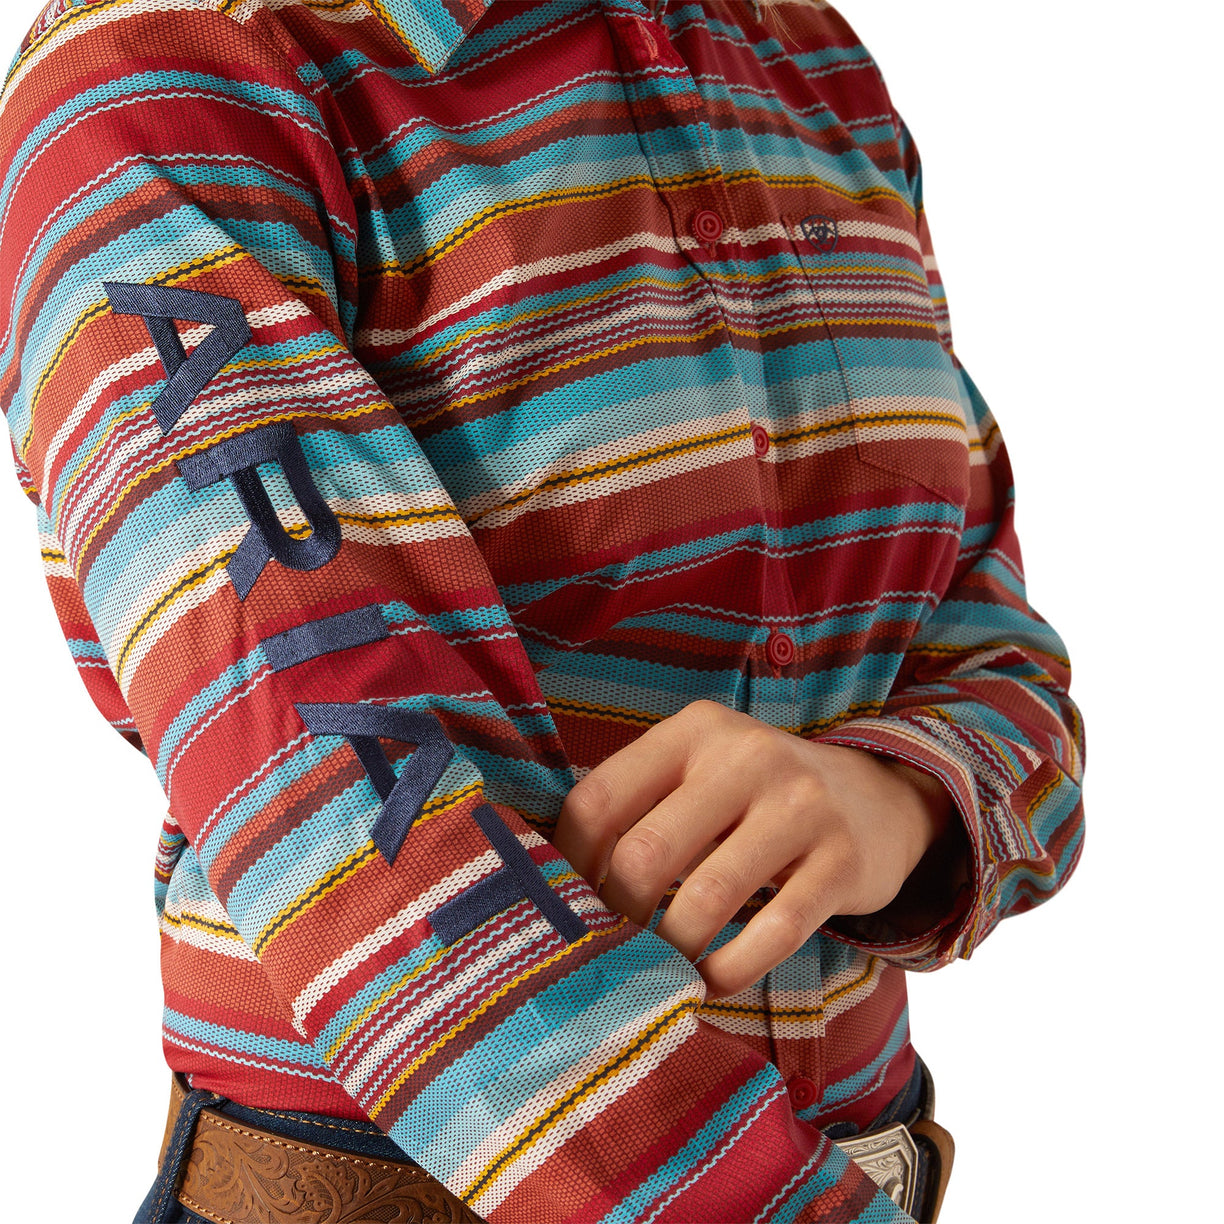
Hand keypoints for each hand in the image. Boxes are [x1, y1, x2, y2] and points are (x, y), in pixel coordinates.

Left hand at [553, 700, 957, 996]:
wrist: (876, 798)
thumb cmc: (756, 796)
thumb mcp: (701, 770)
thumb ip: (639, 804)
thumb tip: (550, 877)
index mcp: (695, 730)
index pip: (599, 800)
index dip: (568, 865)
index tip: (566, 905)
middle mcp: (746, 757)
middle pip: (644, 854)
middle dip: (617, 917)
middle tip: (613, 948)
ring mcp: (800, 807)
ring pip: (705, 900)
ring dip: (671, 952)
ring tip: (659, 971)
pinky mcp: (842, 862)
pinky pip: (773, 933)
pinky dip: (730, 970)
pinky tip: (710, 982)